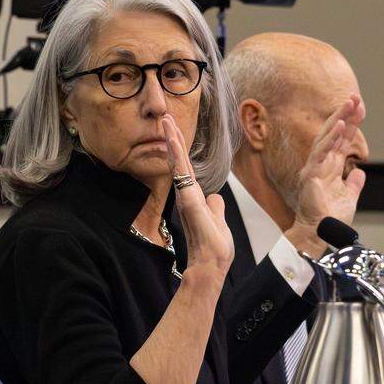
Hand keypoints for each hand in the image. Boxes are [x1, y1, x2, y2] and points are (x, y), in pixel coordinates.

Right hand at [163, 114, 233, 285]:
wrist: (211, 267)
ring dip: (172, 141)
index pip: (187, 168)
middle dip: (173, 138)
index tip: (173, 130)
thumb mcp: (219, 222)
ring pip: (179, 164)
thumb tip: (215, 196)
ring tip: (166, 121)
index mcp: (195, 197)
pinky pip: (182, 174)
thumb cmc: (213, 249)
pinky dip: (176, 157)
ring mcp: (187, 197)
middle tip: (164, 117)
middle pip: (179, 161)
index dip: (180, 150)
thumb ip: (216, 207)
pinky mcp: (188, 201)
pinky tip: (172, 141)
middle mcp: (188, 195)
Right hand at [286, 95, 366, 256]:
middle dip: (345, 114)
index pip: (342, 140)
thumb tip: (360, 173)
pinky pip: (322, 152)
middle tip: (355, 97)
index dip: (352, 123)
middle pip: (335, 133)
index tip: (360, 107)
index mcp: (331, 167)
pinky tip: (340, 125)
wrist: (323, 233)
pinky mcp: (312, 174)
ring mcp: (316, 167)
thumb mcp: (349, 196)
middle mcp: (322, 163)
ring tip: (349, 104)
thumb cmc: (331, 217)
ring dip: (339, 119)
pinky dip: (331, 138)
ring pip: (327, 138)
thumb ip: (354, 183)